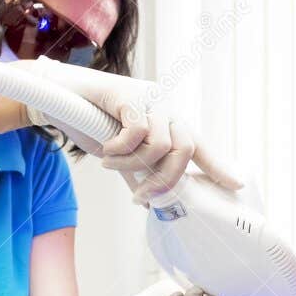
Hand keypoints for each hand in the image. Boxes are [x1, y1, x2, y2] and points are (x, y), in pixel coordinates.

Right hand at [22, 58, 241, 201]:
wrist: (58, 96)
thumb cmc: (90, 122)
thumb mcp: (121, 154)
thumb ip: (140, 170)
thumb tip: (153, 202)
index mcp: (167, 121)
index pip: (199, 145)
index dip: (219, 166)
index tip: (237, 184)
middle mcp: (165, 107)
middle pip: (184, 150)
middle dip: (164, 180)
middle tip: (139, 196)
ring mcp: (149, 97)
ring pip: (160, 144)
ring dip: (132, 164)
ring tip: (110, 164)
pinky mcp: (129, 93)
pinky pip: (137, 131)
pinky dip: (120, 149)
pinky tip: (106, 149)